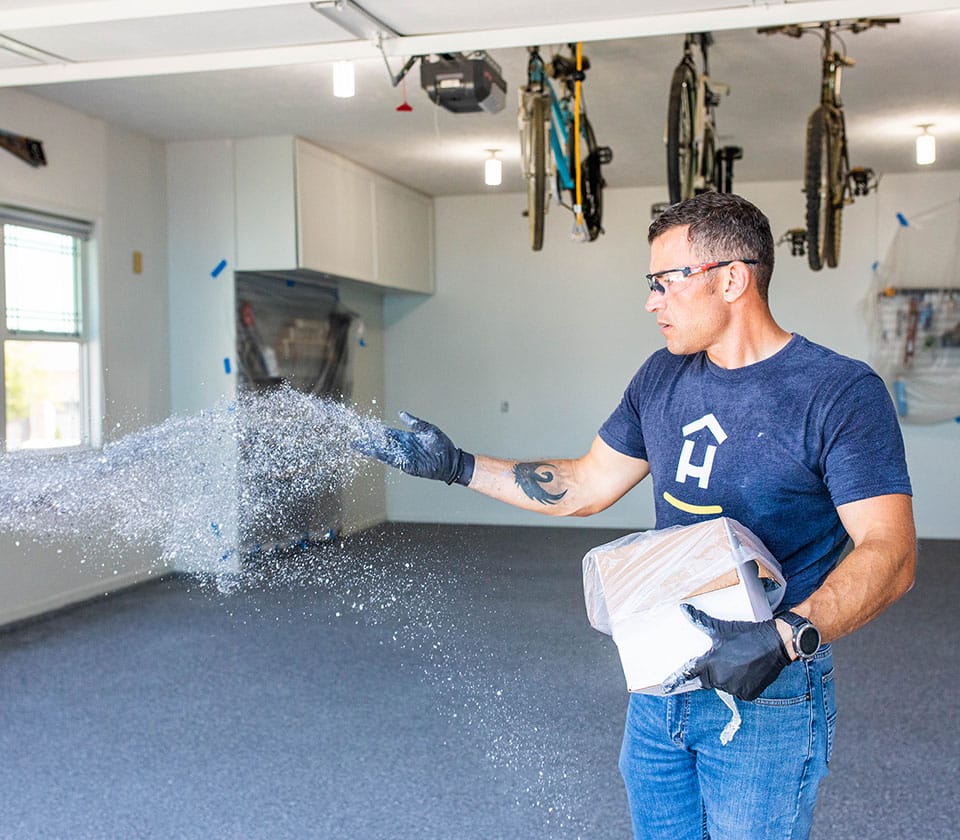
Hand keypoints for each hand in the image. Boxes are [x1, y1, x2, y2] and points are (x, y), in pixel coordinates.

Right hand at [352, 410, 473, 485]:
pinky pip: (394, 460)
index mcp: (405, 438)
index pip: (386, 433)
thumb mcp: (427, 429)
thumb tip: (401, 413)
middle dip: (367, 441)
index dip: (374, 430)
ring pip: (384, 452)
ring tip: (358, 445)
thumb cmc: (442, 445)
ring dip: (371, 449)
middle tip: (353, 437)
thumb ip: (413, 422)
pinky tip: (374, 452)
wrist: (452, 460)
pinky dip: (384, 456)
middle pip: (381, 444)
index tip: (362, 425)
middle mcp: (402, 448)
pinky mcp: (408, 465)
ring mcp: (404, 457)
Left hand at [661, 604, 790, 700]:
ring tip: (739, 661)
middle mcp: (720, 679)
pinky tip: (747, 670)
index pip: (688, 674)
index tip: (664, 688)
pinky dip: (740, 683)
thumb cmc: (747, 634)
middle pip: (708, 679)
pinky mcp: (748, 694)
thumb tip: (683, 608)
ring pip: (723, 685)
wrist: (776, 643)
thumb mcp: (722, 628)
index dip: (675, 680)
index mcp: (710, 664)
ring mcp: (735, 688)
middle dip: (712, 671)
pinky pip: (738, 691)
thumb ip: (700, 621)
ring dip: (726, 677)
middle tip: (725, 659)